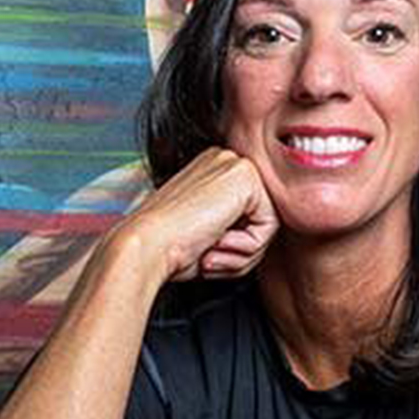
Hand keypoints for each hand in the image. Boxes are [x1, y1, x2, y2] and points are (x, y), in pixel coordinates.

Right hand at [121, 147, 278, 282]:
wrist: (148, 244)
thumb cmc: (169, 247)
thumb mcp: (209, 233)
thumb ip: (237, 229)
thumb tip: (261, 239)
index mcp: (215, 171)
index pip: (251, 215)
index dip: (234, 246)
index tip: (205, 254)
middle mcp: (226, 161)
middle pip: (262, 218)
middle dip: (241, 251)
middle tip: (210, 257)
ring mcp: (235, 164)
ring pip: (268, 224)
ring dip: (242, 253)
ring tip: (212, 252)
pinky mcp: (245, 177)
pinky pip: (269, 226)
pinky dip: (247, 247)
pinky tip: (217, 242)